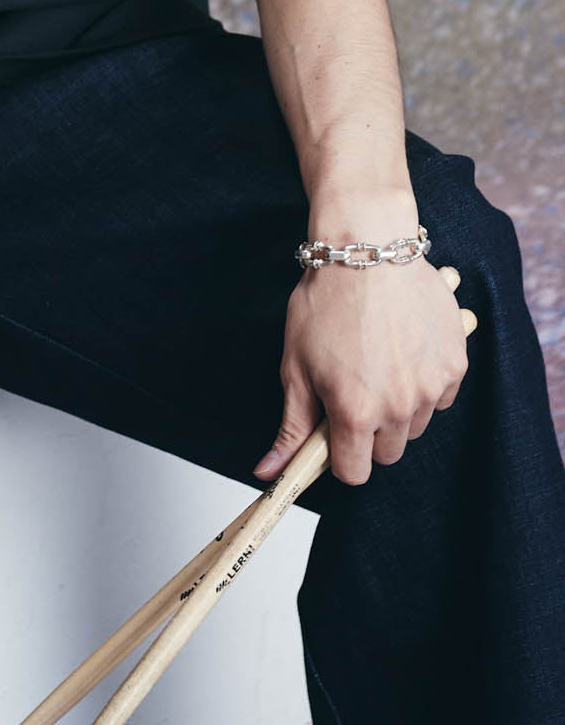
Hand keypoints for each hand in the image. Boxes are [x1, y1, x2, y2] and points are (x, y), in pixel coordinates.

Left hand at [253, 255, 468, 485]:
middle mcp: (399, 408)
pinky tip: (402, 349)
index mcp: (355, 413)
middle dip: (367, 431)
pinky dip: (423, 383)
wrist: (366, 251)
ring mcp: (432, 388)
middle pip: (386, 453)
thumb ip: (291, 426)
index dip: (339, 456)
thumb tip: (269, 473)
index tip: (332, 432)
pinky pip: (440, 397)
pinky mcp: (455, 366)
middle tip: (352, 388)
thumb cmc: (325, 303)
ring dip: (397, 408)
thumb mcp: (295, 365)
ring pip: (414, 425)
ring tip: (376, 362)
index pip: (354, 473)